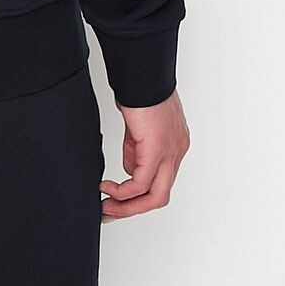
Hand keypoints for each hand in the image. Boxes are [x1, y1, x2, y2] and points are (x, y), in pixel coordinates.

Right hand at [99, 87, 189, 221]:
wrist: (142, 72)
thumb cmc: (140, 89)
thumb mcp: (138, 126)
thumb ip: (136, 147)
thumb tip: (129, 167)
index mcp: (175, 144)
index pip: (161, 181)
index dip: (140, 196)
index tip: (119, 201)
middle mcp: (177, 151)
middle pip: (160, 196)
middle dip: (133, 209)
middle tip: (111, 213)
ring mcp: (170, 151)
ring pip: (154, 196)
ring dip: (127, 205)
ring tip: (106, 205)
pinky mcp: (157, 148)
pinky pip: (140, 182)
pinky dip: (122, 191)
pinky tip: (107, 187)